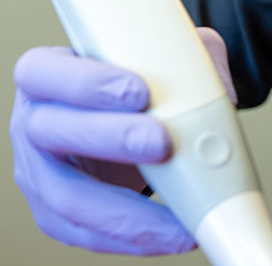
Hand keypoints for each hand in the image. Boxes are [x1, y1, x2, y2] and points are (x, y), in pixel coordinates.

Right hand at [10, 27, 235, 254]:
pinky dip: (131, 237)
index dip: (87, 83)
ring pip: (66, 197)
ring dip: (123, 208)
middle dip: (113, 139)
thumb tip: (219, 95)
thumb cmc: (140, 77)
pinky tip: (169, 234)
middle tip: (163, 142)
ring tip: (175, 214)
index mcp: (47, 72)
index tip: (140, 91)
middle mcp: (33, 121)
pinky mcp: (54, 213)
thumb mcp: (166, 52)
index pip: (44, 72)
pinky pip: (85, 234)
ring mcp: (39, 172)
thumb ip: (189, 61)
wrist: (131, 116)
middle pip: (53, 133)